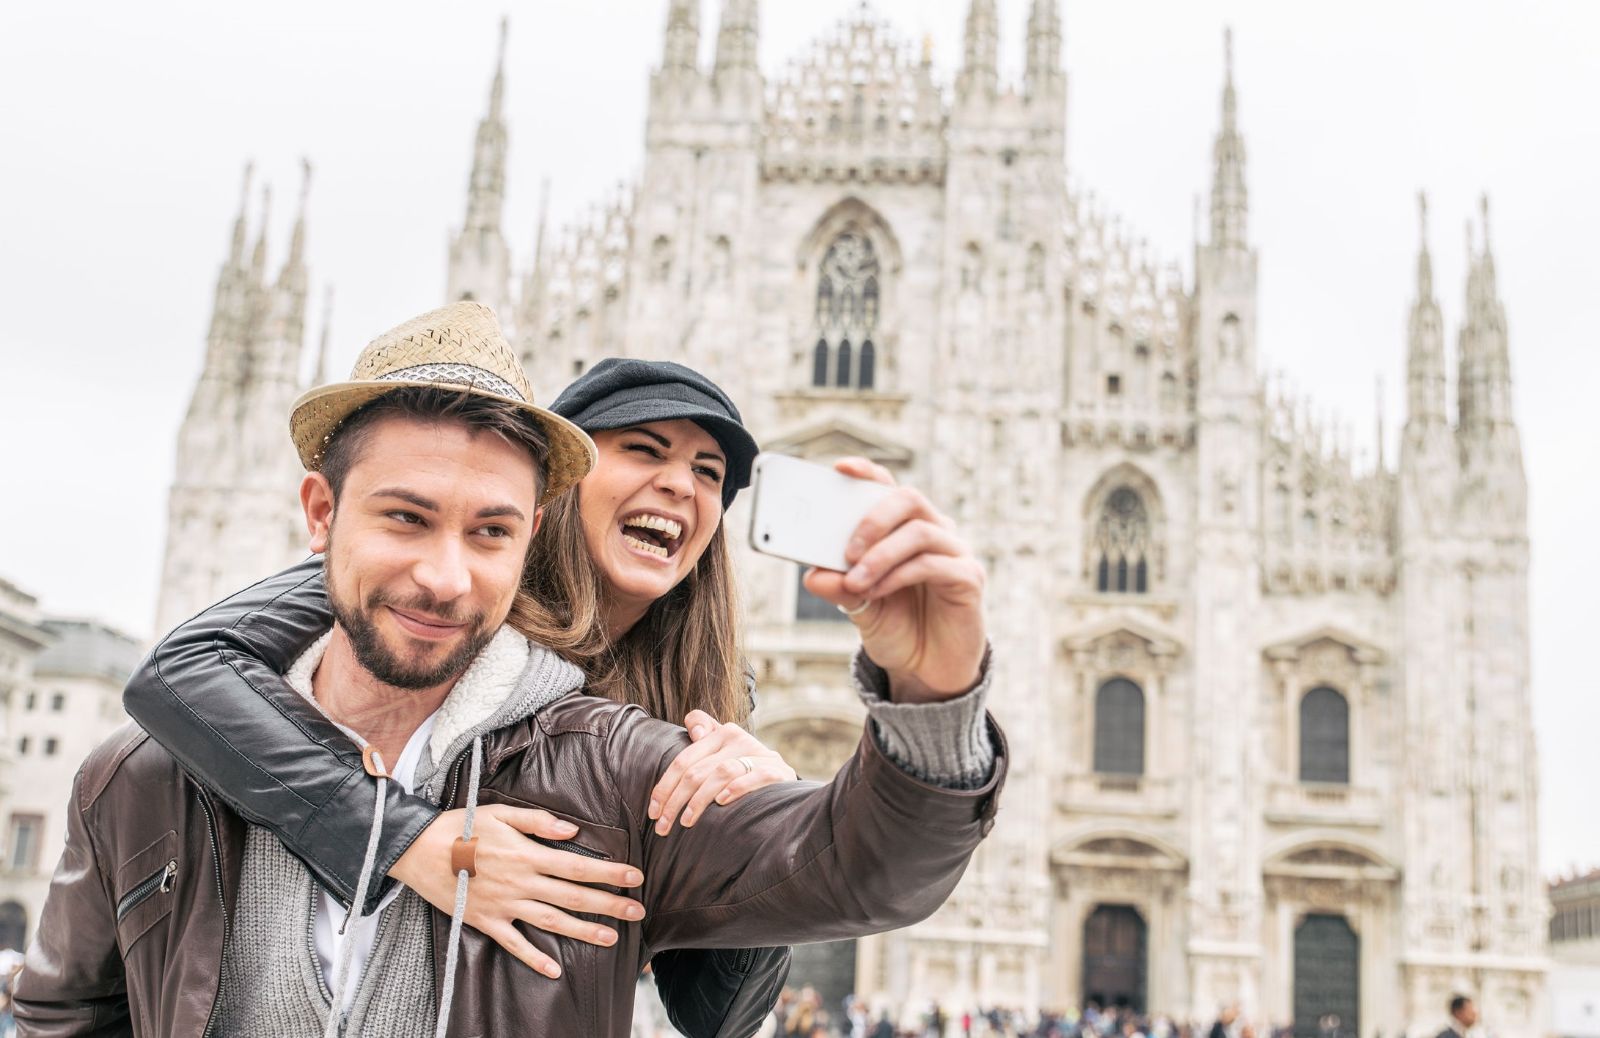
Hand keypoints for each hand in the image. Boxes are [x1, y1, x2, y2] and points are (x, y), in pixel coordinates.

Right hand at [389, 805, 645, 978]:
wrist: (417, 850)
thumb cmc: (461, 826)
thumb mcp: (500, 813)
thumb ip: (538, 822)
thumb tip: (572, 831)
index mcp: (528, 855)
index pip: (579, 866)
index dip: (610, 872)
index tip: (636, 877)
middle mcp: (521, 883)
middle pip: (573, 896)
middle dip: (609, 904)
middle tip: (639, 911)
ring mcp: (504, 905)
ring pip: (552, 921)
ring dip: (583, 931)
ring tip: (611, 939)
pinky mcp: (485, 921)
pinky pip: (514, 944)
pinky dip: (534, 959)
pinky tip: (555, 970)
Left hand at [648, 709, 797, 834]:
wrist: (786, 786)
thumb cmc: (745, 773)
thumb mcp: (723, 754)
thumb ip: (705, 737)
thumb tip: (695, 728)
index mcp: (721, 734)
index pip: (684, 760)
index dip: (664, 786)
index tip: (653, 811)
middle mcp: (739, 739)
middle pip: (697, 770)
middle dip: (675, 801)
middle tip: (663, 827)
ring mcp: (760, 754)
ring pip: (720, 774)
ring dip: (699, 801)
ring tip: (686, 822)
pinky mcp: (777, 771)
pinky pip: (753, 777)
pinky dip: (736, 789)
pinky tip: (721, 804)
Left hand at [802, 457, 986, 701]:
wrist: (927, 671)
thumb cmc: (897, 628)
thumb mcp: (859, 606)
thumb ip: (839, 588)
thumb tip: (812, 575)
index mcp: (905, 528)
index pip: (889, 488)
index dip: (867, 473)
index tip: (840, 468)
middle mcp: (935, 531)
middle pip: (909, 499)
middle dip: (872, 518)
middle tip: (847, 549)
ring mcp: (956, 553)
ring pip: (920, 531)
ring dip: (880, 555)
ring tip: (855, 581)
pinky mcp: (969, 579)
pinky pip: (933, 564)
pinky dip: (898, 575)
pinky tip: (878, 592)